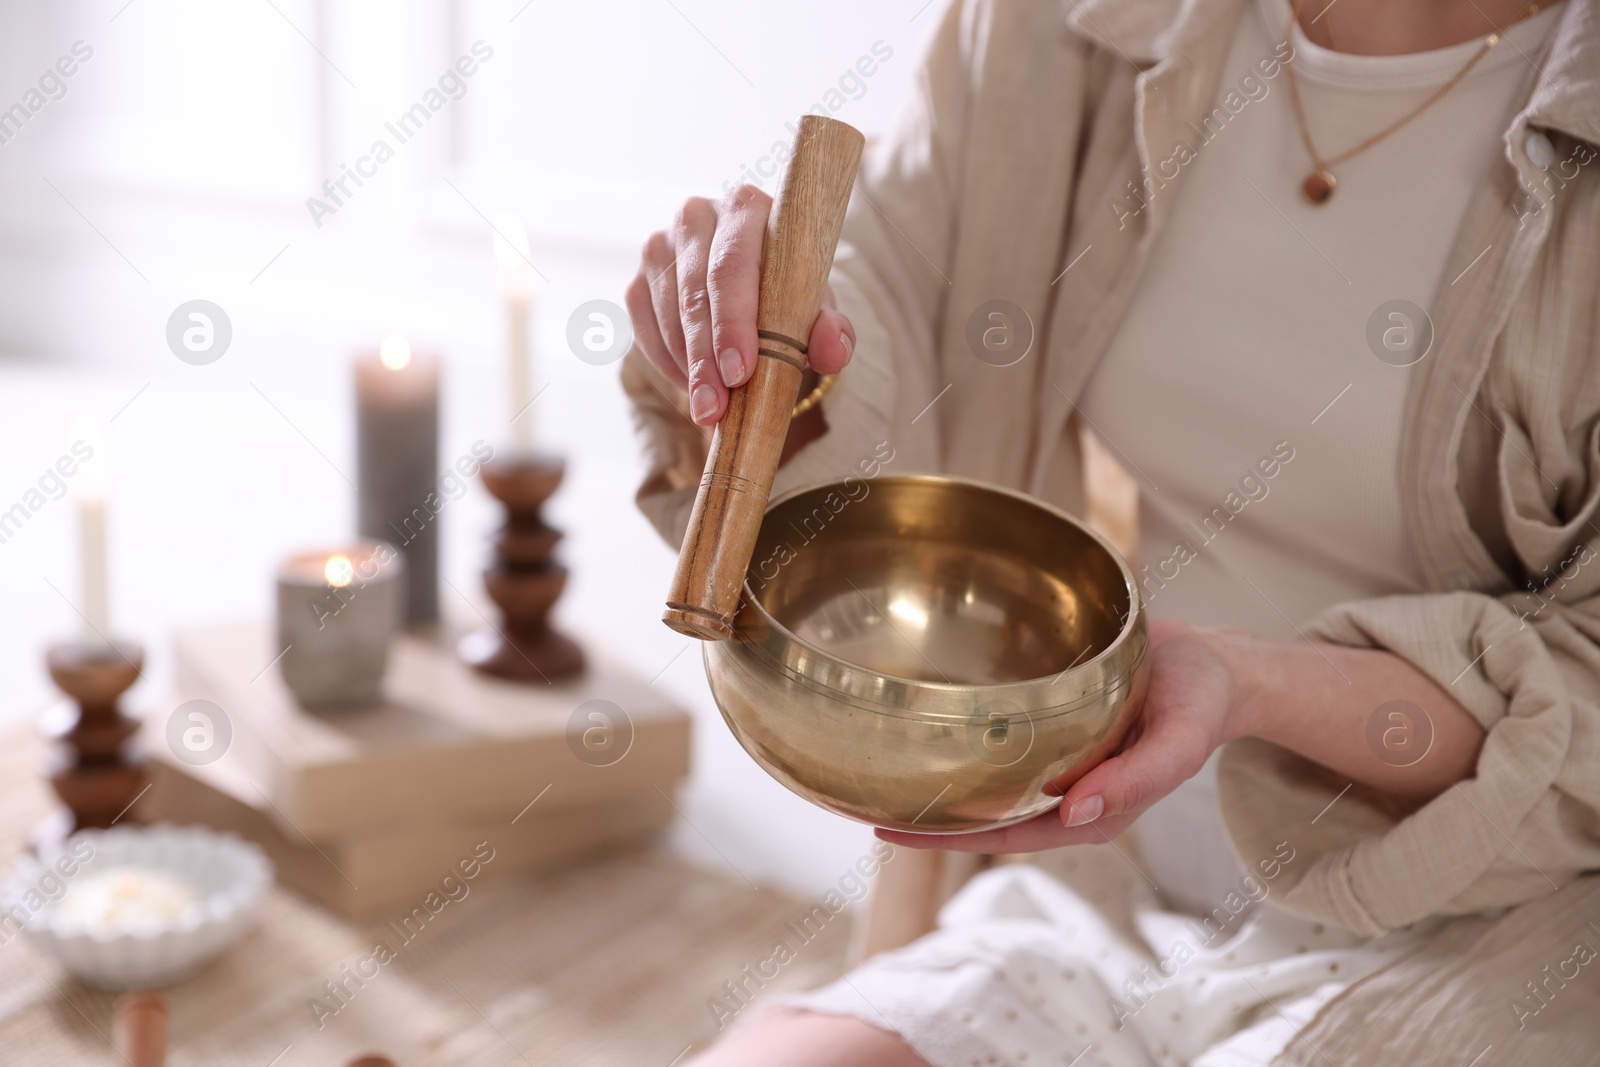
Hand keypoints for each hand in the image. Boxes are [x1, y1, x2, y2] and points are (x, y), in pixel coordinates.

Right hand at [626, 185, 855, 425]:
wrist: (755, 284)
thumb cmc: (789, 293)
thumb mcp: (816, 309)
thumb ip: (831, 328)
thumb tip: (834, 350)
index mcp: (747, 208)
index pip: (732, 264)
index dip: (733, 321)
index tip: (740, 373)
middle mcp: (697, 216)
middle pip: (695, 291)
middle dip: (705, 356)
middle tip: (714, 407)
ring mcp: (662, 245)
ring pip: (666, 311)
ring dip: (685, 365)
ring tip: (708, 409)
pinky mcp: (640, 278)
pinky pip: (644, 325)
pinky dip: (666, 361)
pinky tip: (690, 386)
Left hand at [878, 620, 1238, 853]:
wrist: (1215, 664)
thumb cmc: (1199, 704)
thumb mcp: (1180, 743)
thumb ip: (1135, 780)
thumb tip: (1075, 813)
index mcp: (1091, 811)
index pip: (1005, 834)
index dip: (948, 838)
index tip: (892, 830)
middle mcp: (1066, 790)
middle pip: (986, 814)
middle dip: (928, 816)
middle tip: (863, 801)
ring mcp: (1059, 759)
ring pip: (989, 779)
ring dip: (941, 778)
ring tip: (880, 767)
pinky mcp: (1056, 724)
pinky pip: (1003, 739)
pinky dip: (967, 740)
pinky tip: (927, 721)